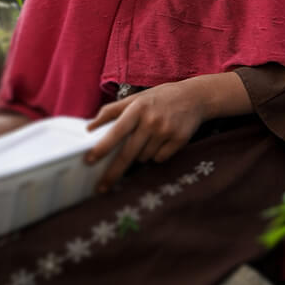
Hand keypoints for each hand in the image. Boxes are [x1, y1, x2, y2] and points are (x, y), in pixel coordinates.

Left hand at [84, 74, 246, 193]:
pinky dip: (156, 155)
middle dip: (113, 172)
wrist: (195, 97)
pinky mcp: (179, 140)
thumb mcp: (136, 98)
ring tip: (148, 138)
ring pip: (144, 158)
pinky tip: (161, 141)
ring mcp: (166, 131)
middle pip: (128, 153)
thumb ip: (111, 111)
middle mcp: (151, 120)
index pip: (116, 131)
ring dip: (140, 155)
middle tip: (101, 187)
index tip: (89, 160)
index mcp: (137, 108)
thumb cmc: (159, 98)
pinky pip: (159, 159)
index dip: (102, 147)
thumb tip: (89, 127)